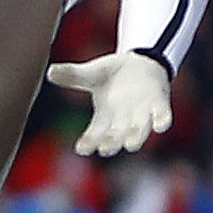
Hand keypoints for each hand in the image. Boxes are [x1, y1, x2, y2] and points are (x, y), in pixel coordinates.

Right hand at [45, 51, 173, 156]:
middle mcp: (123, 121)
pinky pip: (162, 115)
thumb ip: (73, 76)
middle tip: (105, 149)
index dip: (89, 142)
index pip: (94, 134)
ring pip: (139, 130)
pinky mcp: (159, 103)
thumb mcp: (92, 74)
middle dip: (112, 143)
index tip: (82, 149)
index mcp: (105, 118)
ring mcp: (142, 114)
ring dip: (136, 137)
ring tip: (130, 145)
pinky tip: (161, 126)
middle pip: (116, 136)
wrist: (142, 63)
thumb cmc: (113, 74)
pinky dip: (162, 120)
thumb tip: (50, 72)